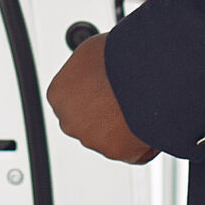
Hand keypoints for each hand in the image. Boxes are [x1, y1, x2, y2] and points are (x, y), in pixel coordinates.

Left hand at [46, 33, 157, 163]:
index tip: (102, 89)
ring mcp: (92, 139)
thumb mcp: (90, 52)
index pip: (69, 100)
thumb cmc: (118, 59)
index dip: (89, 93)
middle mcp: (70, 121)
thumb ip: (83, 68)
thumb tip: (90, 67)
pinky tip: (146, 122)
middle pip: (85, 121)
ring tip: (139, 107)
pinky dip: (139, 140)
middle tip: (121, 100)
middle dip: (101, 114)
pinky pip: (129, 150)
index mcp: (58, 95)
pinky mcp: (116, 152)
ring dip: (120, 127)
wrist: (145, 76)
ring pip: (107, 137)